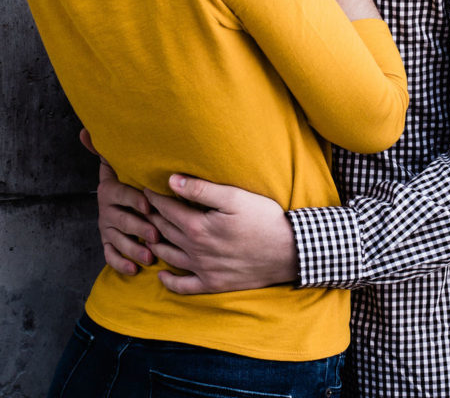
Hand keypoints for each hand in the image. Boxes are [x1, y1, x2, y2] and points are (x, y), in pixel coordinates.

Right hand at [80, 129, 159, 274]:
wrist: (117, 196)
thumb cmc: (127, 176)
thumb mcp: (119, 162)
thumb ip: (106, 149)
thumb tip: (85, 130)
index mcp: (111, 189)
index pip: (122, 194)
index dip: (135, 199)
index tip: (149, 205)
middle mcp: (106, 210)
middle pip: (123, 220)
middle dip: (139, 228)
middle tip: (156, 235)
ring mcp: (107, 228)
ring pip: (119, 241)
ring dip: (133, 249)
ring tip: (149, 256)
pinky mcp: (108, 243)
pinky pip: (111, 256)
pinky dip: (121, 263)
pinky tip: (133, 270)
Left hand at [143, 176, 297, 294]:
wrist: (288, 252)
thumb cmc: (263, 218)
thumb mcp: (234, 197)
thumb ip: (200, 190)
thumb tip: (171, 181)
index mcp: (197, 227)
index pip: (166, 209)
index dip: (153, 197)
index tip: (144, 188)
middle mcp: (195, 250)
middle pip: (164, 231)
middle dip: (150, 217)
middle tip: (142, 208)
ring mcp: (203, 270)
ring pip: (168, 256)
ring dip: (155, 244)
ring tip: (149, 233)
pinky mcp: (213, 284)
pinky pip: (183, 287)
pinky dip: (169, 281)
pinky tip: (162, 274)